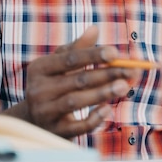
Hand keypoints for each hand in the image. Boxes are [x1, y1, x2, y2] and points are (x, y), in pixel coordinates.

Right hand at [2, 25, 138, 137]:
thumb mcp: (58, 64)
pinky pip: (75, 127)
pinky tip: (108, 110)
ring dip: (102, 93)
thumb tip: (95, 29)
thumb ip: (77, 48)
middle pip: (78, 80)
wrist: (29, 120)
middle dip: (107, 74)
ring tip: (124, 86)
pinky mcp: (54, 132)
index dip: (93, 55)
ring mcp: (45, 112)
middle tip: (132, 71)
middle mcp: (39, 90)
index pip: (70, 59)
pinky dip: (92, 119)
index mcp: (40, 68)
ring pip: (76, 101)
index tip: (116, 53)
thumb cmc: (51, 84)